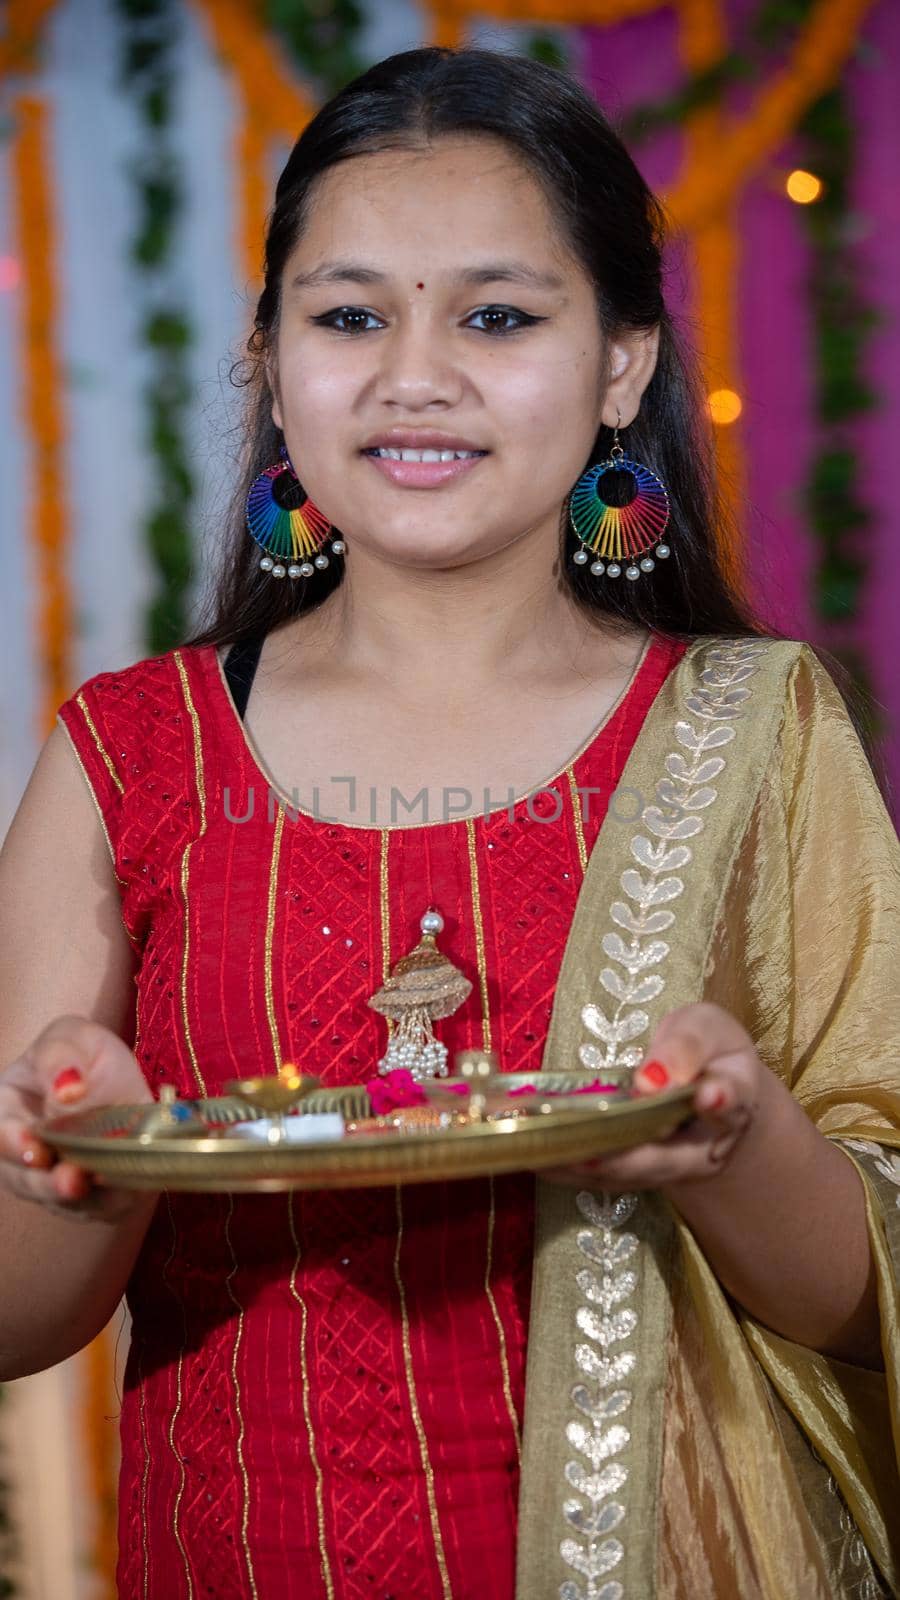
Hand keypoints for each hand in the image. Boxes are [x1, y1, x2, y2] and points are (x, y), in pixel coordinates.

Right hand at [0, 1015, 153, 1220]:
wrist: (120, 1084)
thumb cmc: (83, 1057)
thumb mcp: (69, 1038)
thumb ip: (59, 1056)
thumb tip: (68, 1088)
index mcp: (7, 1114)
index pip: (1, 1135)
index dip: (13, 1143)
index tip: (33, 1145)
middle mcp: (25, 1158)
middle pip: (26, 1180)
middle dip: (47, 1184)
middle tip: (70, 1180)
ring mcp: (58, 1183)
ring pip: (64, 1202)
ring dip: (83, 1200)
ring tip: (100, 1189)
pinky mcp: (95, 1199)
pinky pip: (101, 1207)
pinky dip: (113, 1200)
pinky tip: (126, 1189)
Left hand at [544, 1002, 763, 1190]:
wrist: (714, 1089)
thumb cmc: (709, 1051)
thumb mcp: (706, 1028)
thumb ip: (687, 1045)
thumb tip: (651, 1077)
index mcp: (732, 1100)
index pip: (730, 1102)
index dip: (720, 1100)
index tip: (708, 1094)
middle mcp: (703, 1147)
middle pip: (666, 1159)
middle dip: (625, 1159)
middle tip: (588, 1154)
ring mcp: (669, 1168)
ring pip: (627, 1176)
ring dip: (584, 1168)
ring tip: (544, 1156)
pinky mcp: (637, 1174)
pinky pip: (601, 1176)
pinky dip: (567, 1168)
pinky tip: (534, 1156)